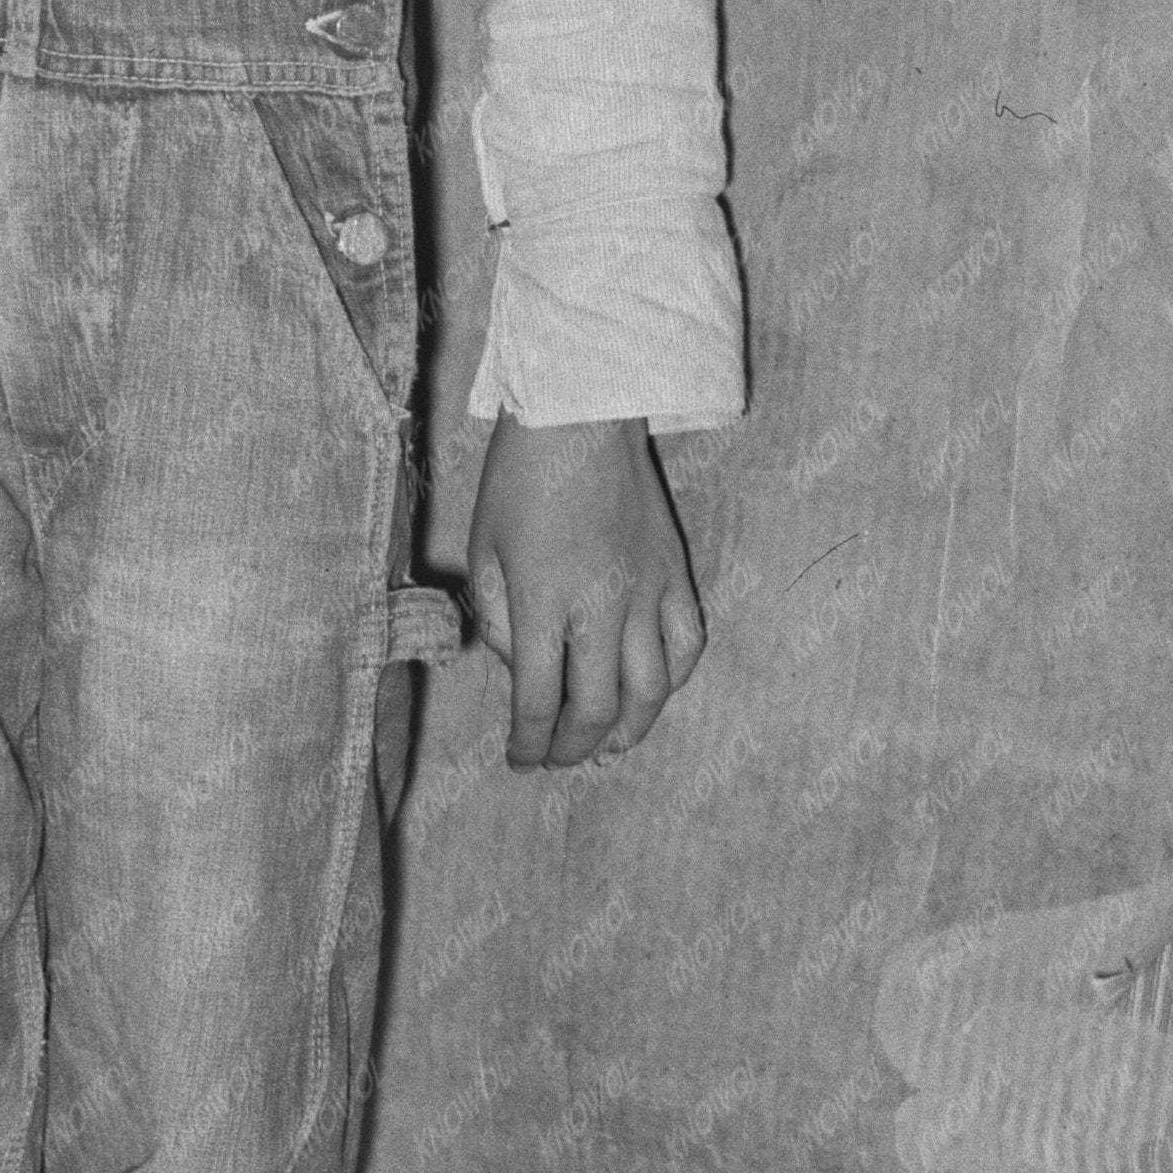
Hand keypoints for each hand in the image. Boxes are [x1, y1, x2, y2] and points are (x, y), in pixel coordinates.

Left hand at [466, 417, 706, 768]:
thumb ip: (499, 618)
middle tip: (557, 758)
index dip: (528, 744)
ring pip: (652, 690)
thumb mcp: (484, 547)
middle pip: (599, 708)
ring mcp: (647, 589)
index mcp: (544, 598)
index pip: (538, 700)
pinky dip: (672, 680)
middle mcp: (601, 603)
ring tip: (607, 746)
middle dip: (573, 749)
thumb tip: (521, 668)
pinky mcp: (676, 571)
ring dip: (629, 731)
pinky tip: (652, 690)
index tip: (520, 760)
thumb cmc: (521, 476)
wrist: (582, 412)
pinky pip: (688, 645)